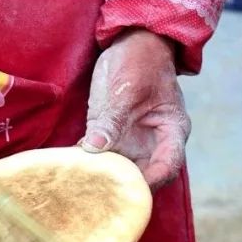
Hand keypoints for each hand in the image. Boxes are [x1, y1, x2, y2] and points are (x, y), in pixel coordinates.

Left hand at [81, 29, 190, 189]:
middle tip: (95, 196)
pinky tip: (70, 169)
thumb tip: (95, 148)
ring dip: (102, 178)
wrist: (131, 45)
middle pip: (142, 176)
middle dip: (122, 188)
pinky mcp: (110, 137)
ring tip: (80, 187)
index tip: (127, 192)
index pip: (167, 166)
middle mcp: (153, 143)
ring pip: (119, 170)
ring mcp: (131, 142)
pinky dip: (88, 164)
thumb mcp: (127, 89)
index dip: (150, 182)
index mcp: (171, 131)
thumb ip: (112, 119)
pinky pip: (100, 156)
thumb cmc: (140, 61)